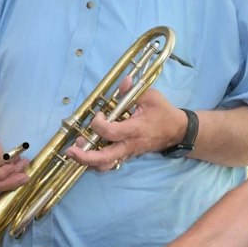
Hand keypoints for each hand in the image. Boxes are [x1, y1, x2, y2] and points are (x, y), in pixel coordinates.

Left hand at [66, 87, 186, 171]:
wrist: (177, 131)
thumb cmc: (163, 112)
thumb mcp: (151, 97)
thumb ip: (133, 91)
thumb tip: (124, 81)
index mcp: (135, 130)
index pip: (111, 132)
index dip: (99, 125)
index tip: (98, 115)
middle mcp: (130, 145)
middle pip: (105, 158)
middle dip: (85, 157)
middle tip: (70, 150)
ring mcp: (128, 153)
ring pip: (106, 165)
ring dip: (88, 161)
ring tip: (75, 151)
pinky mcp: (127, 155)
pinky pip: (109, 162)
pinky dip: (95, 160)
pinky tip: (86, 151)